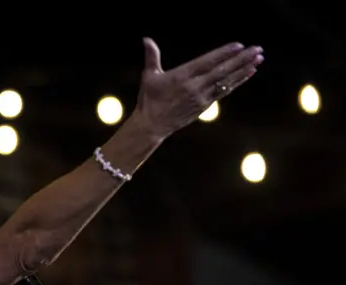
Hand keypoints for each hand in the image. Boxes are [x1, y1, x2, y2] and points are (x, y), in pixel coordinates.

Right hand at [129, 37, 263, 140]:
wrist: (152, 125)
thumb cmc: (149, 99)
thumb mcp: (149, 76)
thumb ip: (151, 56)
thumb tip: (146, 39)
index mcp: (181, 77)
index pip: (207, 62)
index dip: (223, 54)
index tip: (239, 46)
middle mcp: (194, 87)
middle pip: (221, 71)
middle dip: (241, 59)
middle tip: (257, 49)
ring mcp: (201, 98)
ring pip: (226, 82)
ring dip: (243, 70)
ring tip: (258, 60)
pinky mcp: (204, 106)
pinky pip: (223, 92)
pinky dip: (237, 82)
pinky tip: (248, 74)